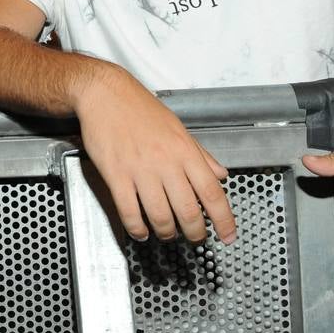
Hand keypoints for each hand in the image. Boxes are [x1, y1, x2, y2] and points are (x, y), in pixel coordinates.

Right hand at [73, 60, 235, 243]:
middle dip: (195, 233)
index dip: (224, 220)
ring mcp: (140, 170)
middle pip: (188, 211)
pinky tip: (141, 231)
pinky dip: (137, 229)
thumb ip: (201, 154)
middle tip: (196, 238)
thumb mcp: (177, 127)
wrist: (104, 93)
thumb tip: (220, 174)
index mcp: (184, 150)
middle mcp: (165, 162)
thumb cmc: (139, 108)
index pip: (213, 193)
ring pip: (160, 216)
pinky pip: (129, 212)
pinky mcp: (116, 175)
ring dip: (167, 233)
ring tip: (167, 234)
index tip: (228, 236)